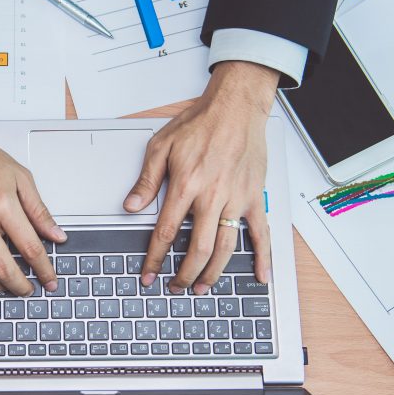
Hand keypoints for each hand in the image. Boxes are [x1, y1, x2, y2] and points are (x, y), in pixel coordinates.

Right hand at [0, 102, 66, 309]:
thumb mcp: (19, 176)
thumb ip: (39, 209)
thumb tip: (56, 234)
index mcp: (3, 205)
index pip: (30, 247)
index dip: (44, 269)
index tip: (50, 279)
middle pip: (5, 268)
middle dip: (22, 286)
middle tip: (30, 290)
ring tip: (7, 289)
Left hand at [124, 61, 277, 294]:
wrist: (235, 107)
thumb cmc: (200, 123)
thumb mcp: (161, 146)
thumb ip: (146, 180)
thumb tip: (131, 206)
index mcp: (186, 185)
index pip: (166, 232)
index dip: (155, 258)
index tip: (149, 273)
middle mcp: (212, 196)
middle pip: (198, 247)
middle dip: (185, 273)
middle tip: (175, 287)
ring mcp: (236, 199)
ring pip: (226, 246)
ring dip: (214, 272)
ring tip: (202, 287)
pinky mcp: (254, 197)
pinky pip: (261, 232)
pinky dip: (263, 256)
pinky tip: (261, 275)